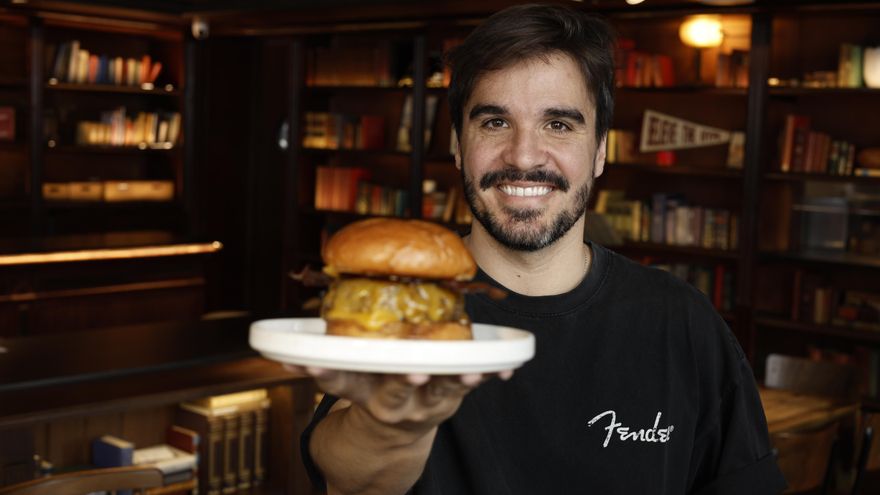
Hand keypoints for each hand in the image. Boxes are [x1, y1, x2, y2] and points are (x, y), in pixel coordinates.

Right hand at [286, 365, 512, 431]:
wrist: (391, 447)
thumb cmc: (370, 398)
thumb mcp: (346, 390)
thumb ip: (326, 370)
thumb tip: (283, 352)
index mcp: (362, 395)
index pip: (341, 383)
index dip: (326, 374)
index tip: (312, 365)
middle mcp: (392, 403)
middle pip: (397, 392)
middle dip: (406, 380)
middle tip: (414, 372)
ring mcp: (424, 404)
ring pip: (441, 392)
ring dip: (458, 381)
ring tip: (472, 373)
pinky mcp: (450, 398)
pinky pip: (471, 385)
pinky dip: (490, 375)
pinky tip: (508, 369)